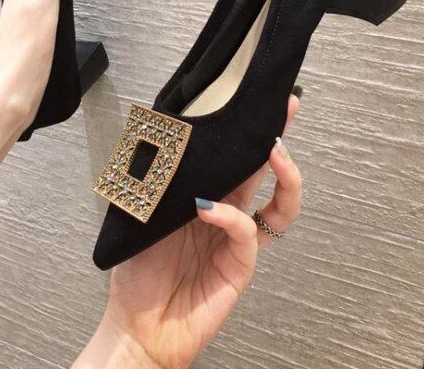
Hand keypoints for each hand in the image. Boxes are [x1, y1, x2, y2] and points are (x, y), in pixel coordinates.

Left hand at [79, 94, 301, 368]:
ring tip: (274, 149)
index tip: (256, 96)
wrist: (136, 326)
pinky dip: (230, 215)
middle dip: (279, 134)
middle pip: (263, 168)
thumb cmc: (137, 270)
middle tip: (287, 107)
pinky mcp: (239, 267)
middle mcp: (227, 213)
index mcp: (205, 194)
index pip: (233, 155)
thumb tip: (163, 131)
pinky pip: (246, 232)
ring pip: (279, 203)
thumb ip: (159, 178)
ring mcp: (236, 240)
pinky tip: (208, 208)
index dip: (246, 127)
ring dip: (284, 174)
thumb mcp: (141, 211)